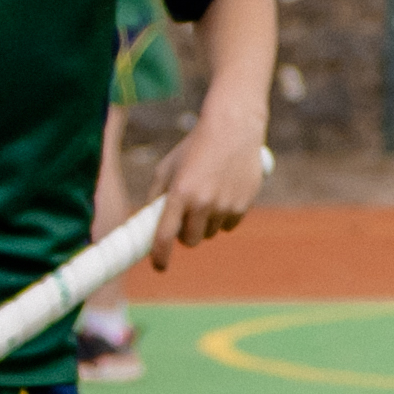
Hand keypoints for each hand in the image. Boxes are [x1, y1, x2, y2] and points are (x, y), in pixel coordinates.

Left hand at [151, 103, 270, 253]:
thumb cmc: (194, 147)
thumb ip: (156, 196)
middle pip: (190, 240)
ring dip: (206, 223)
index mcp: (179, 193)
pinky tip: (224, 193)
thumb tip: (149, 223)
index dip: (160, 256)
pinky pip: (229, 225)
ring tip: (208, 195)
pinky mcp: (243, 204)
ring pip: (211, 233)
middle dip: (185, 234)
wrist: (233, 127)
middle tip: (186, 218)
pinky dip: (224, 217)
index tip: (159, 266)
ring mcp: (225, 205)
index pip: (165, 236)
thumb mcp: (168, 167)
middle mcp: (203, 202)